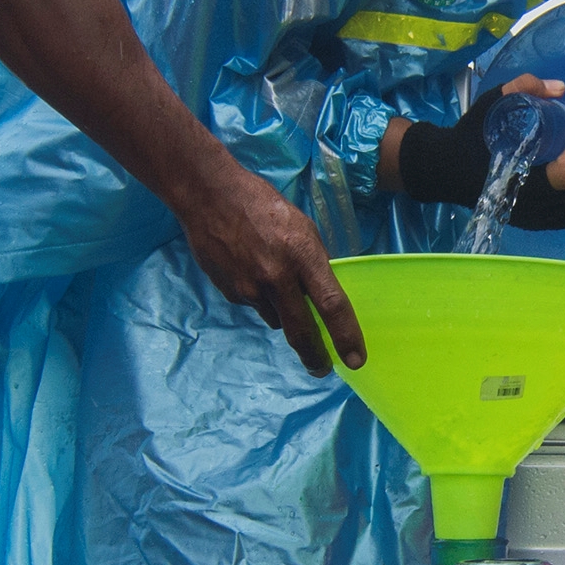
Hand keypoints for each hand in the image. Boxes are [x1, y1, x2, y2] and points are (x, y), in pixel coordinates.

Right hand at [180, 161, 368, 376]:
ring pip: (276, 318)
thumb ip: (312, 263)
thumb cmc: (262, 205)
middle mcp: (277, 277)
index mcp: (302, 255)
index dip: (346, 336)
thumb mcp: (301, 228)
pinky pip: (254, 305)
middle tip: (321, 368)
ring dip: (282, 312)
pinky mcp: (230, 292)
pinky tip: (249, 269)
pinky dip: (258, 296)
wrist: (209, 196)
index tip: (355, 360)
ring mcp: (250, 288)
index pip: (331, 304)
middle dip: (314, 356)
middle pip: (301, 331)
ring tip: (272, 279)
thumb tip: (318, 295)